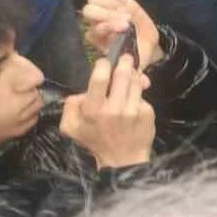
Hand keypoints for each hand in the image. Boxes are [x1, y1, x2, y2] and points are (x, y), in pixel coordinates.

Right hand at [59, 54, 154, 168]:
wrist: (122, 159)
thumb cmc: (95, 141)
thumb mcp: (71, 127)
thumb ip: (70, 106)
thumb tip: (81, 92)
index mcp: (93, 110)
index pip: (99, 79)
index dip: (103, 65)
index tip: (104, 62)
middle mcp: (114, 108)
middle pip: (122, 75)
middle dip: (124, 62)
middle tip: (125, 58)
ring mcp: (133, 110)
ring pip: (136, 82)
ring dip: (134, 75)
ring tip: (131, 74)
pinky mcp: (147, 113)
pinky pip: (143, 96)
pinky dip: (140, 93)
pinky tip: (135, 96)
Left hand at [79, 0, 161, 68]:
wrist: (145, 40)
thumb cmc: (138, 53)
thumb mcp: (138, 64)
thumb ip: (137, 73)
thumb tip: (143, 81)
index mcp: (98, 40)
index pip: (93, 31)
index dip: (106, 27)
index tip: (124, 27)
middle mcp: (96, 24)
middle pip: (89, 11)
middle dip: (108, 14)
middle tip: (126, 18)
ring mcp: (102, 10)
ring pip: (94, 0)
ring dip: (112, 3)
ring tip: (126, 10)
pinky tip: (125, 2)